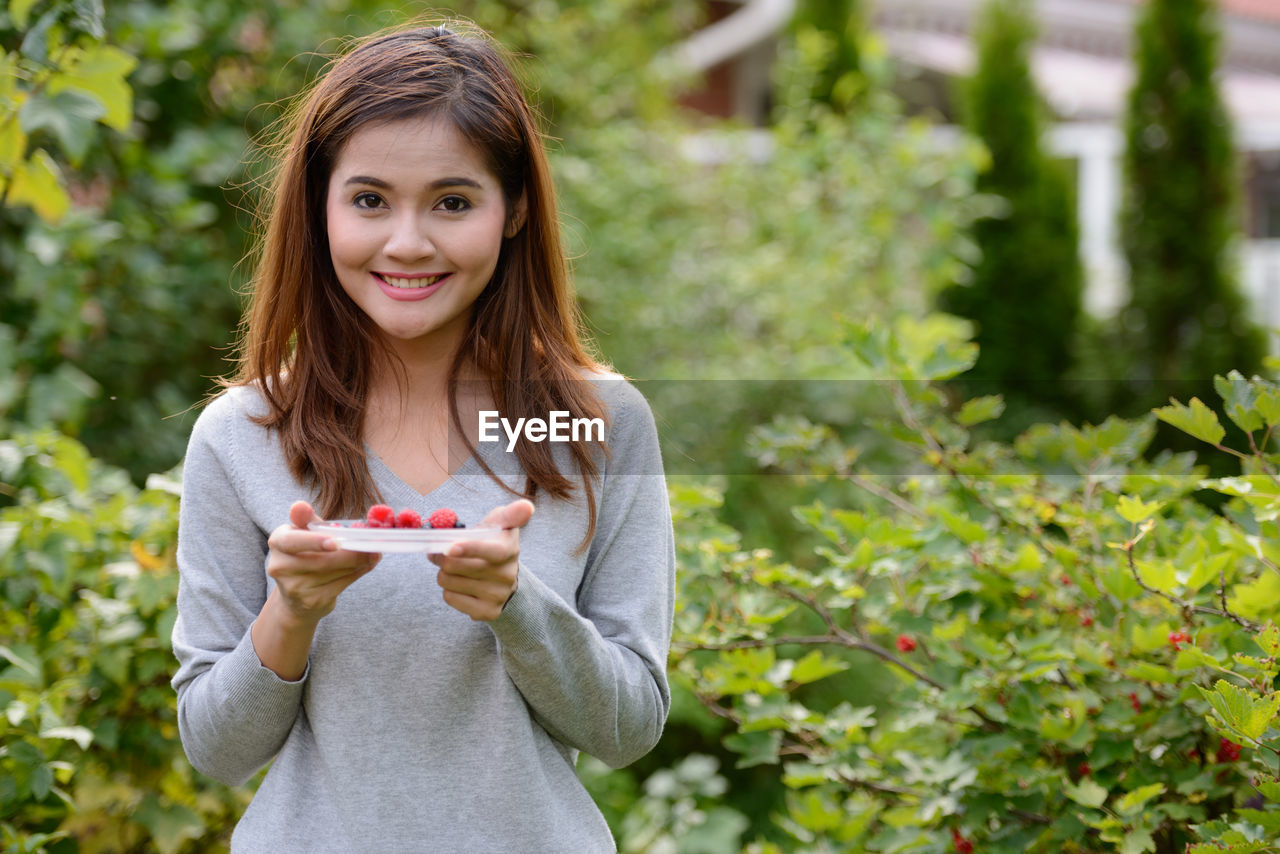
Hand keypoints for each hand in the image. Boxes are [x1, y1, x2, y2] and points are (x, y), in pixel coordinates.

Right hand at [265, 500, 379, 624]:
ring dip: (358, 562)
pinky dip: (357, 573)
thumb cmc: (306, 554)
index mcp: (278, 541)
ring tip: (372, 553)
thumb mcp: (306, 533)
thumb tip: (300, 505)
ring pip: (334, 572)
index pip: (291, 541)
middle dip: (351, 553)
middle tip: (372, 546)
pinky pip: (340, 585)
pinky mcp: (310, 602)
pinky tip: (366, 565)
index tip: (335, 542)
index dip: (314, 541)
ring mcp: (294, 587)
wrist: (296, 597)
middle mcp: (280, 566)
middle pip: (321, 560)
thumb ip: (308, 519)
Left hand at [429, 498, 533, 620]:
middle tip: (438, 552)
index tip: (449, 547)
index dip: (470, 549)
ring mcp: (498, 595)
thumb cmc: (495, 544)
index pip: (492, 551)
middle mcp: (507, 575)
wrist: (505, 580)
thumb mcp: (502, 525)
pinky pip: (451, 598)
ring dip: (444, 573)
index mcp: (510, 550)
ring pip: (449, 582)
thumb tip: (527, 506)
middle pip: (457, 567)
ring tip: (453, 569)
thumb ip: (511, 513)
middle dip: (440, 557)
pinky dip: (449, 590)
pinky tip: (459, 585)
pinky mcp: (487, 612)